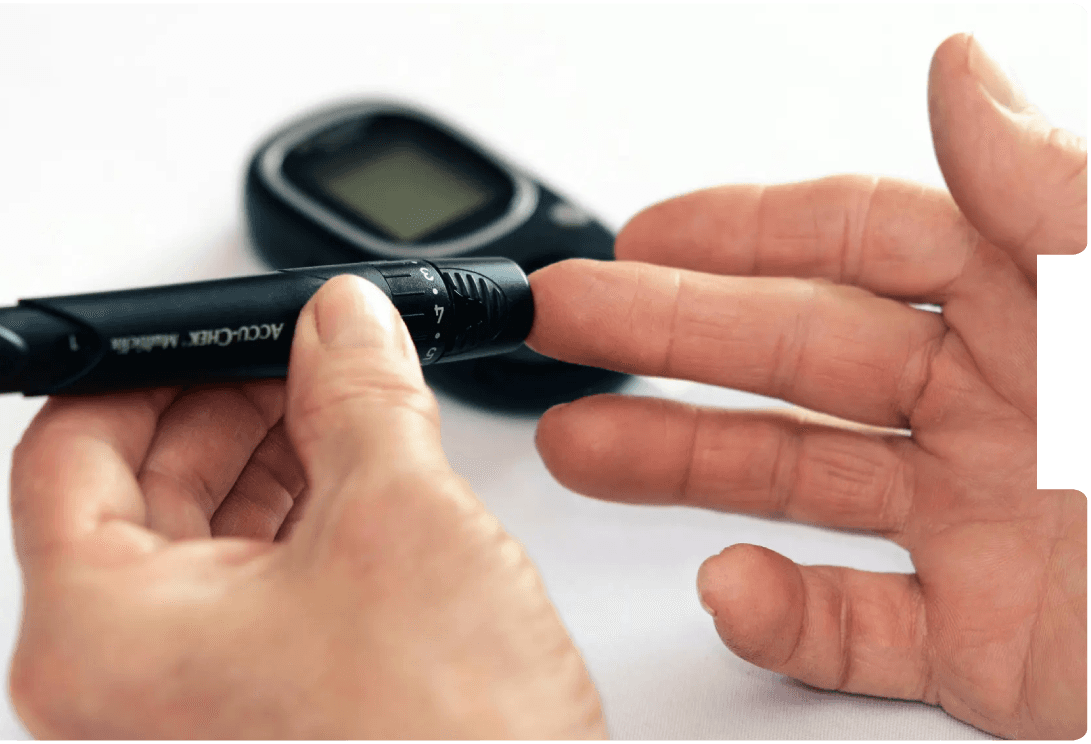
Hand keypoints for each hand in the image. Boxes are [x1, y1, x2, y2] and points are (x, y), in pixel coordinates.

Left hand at [6, 276, 604, 738]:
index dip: (148, 365)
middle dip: (229, 403)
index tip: (216, 328)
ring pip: (199, 534)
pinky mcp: (251, 707)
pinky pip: (247, 585)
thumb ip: (360, 393)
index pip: (67, 448)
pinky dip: (298, 517)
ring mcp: (184, 699)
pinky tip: (359, 474)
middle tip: (302, 351)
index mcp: (99, 637)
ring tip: (347, 401)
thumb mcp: (397, 521)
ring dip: (272, 454)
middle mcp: (120, 680)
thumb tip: (343, 323)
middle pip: (135, 487)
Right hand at [529, 34, 1085, 739]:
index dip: (740, 233)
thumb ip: (1056, 197)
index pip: (860, 245)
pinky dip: (784, 616)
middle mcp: (998, 409)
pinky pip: (858, 628)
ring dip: (678, 466)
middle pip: (796, 358)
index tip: (637, 235)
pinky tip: (731, 587)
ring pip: (796, 484)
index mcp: (1044, 307)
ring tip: (578, 446)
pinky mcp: (989, 648)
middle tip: (564, 324)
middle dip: (665, 338)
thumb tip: (958, 75)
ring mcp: (982, 529)